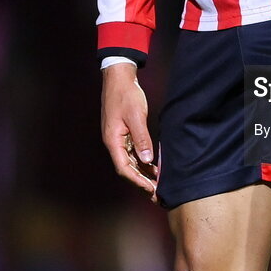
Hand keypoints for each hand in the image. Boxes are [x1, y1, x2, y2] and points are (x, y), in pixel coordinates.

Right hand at [101, 63, 157, 197]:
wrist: (119, 78)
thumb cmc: (126, 95)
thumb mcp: (136, 116)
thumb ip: (141, 138)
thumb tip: (147, 159)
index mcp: (113, 140)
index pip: (123, 167)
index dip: (136, 180)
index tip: (150, 188)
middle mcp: (114, 142)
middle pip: (126, 168)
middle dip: (140, 181)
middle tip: (156, 192)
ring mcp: (118, 138)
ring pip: (130, 161)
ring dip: (142, 172)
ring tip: (157, 182)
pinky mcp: (124, 133)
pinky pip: (132, 152)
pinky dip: (142, 160)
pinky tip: (153, 165)